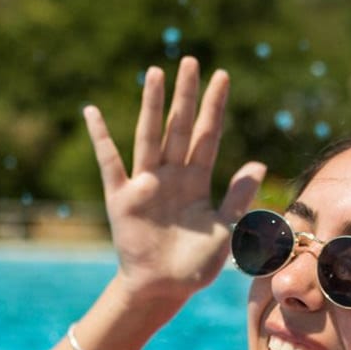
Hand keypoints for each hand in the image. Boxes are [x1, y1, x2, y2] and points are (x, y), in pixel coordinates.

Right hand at [86, 56, 266, 302]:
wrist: (164, 289)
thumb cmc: (196, 263)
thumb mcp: (225, 231)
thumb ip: (238, 197)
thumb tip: (257, 163)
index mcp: (197, 181)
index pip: (209, 135)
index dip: (215, 107)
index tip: (223, 76)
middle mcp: (171, 175)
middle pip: (181, 127)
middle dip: (186, 95)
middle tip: (191, 60)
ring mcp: (145, 183)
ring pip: (150, 136)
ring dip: (152, 105)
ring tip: (155, 73)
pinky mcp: (122, 198)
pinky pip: (110, 163)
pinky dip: (101, 138)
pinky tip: (92, 112)